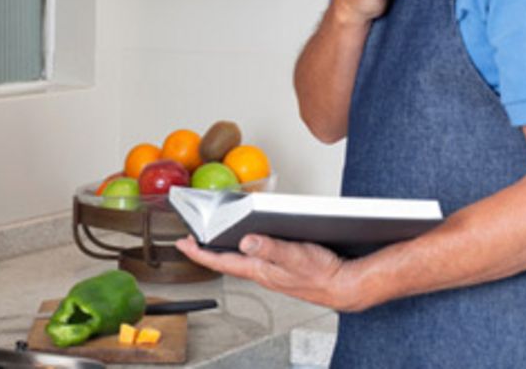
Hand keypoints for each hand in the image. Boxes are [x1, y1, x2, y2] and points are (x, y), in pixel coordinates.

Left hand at [174, 234, 363, 311]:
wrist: (344, 286)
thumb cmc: (322, 274)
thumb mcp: (295, 256)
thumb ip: (271, 248)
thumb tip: (246, 240)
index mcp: (260, 270)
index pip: (221, 261)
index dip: (199, 252)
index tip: (182, 243)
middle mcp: (262, 273)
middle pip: (227, 261)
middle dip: (208, 250)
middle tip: (192, 239)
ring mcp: (272, 273)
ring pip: (241, 261)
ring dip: (226, 250)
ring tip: (215, 239)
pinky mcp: (283, 271)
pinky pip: (257, 260)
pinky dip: (247, 250)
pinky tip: (251, 243)